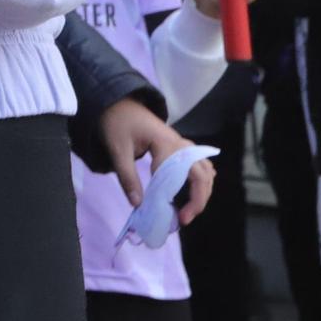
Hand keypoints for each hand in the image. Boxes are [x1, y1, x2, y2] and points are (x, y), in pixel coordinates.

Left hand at [100, 97, 214, 224]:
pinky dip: (200, 180)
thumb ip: (127, 177)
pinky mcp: (179, 147)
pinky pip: (199, 164)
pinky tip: (193, 192)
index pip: (186, 177)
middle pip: (203, 175)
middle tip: (185, 219)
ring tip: (189, 209)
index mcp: (167, 144)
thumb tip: (138, 205)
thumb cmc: (116, 123)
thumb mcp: (117, 150)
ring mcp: (182, 145)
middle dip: (199, 200)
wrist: (116, 101)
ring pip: (205, 170)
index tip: (179, 218)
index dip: (187, 200)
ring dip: (202, 191)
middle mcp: (181, 145)